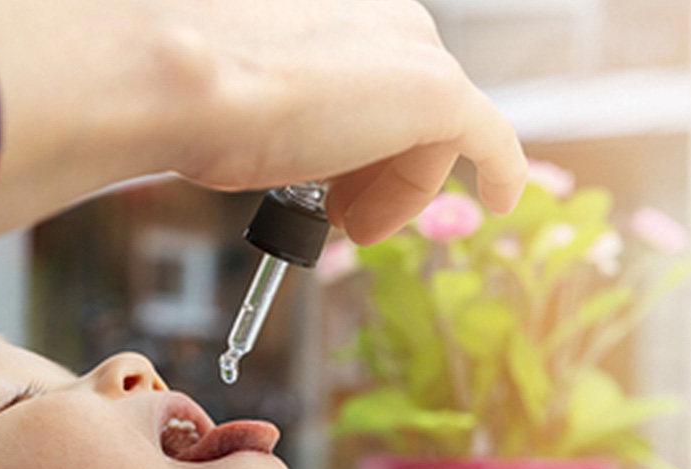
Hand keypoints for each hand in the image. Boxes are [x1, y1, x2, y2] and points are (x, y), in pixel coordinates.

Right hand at [165, 0, 527, 244]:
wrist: (186, 84)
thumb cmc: (197, 94)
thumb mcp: (244, 100)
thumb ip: (282, 112)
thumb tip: (279, 138)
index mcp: (340, 14)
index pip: (372, 86)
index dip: (355, 147)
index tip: (332, 188)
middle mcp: (384, 20)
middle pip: (407, 111)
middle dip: (377, 171)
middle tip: (343, 217)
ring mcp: (414, 53)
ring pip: (432, 136)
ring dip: (399, 190)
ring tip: (354, 224)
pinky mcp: (440, 93)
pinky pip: (490, 140)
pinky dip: (502, 172)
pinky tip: (504, 201)